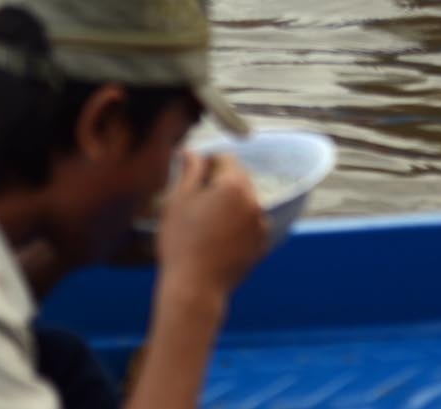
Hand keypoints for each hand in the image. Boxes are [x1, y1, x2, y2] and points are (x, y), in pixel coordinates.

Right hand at [153, 151, 267, 298]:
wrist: (194, 288)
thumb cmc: (180, 243)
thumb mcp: (178, 201)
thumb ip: (190, 171)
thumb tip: (191, 152)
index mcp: (233, 186)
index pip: (225, 159)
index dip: (207, 163)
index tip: (192, 175)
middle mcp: (254, 201)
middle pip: (238, 179)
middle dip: (220, 183)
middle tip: (197, 200)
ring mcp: (261, 224)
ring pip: (245, 201)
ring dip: (231, 203)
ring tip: (207, 222)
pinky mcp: (262, 244)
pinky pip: (251, 223)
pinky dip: (239, 224)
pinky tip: (219, 237)